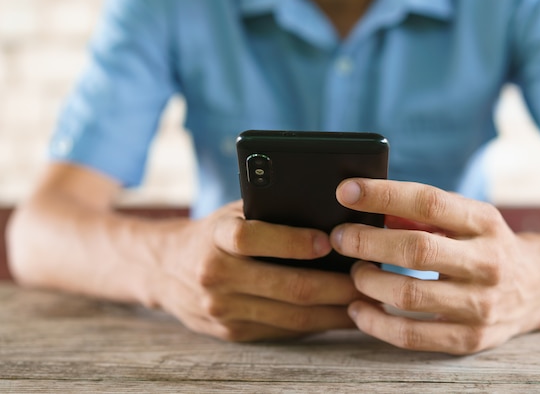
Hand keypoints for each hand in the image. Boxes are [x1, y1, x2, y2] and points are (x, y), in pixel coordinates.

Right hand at [153, 200, 359, 341]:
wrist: (164, 270)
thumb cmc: (213, 233)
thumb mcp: (231, 213)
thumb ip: (267, 213)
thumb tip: (328, 216)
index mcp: (215, 237)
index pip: (252, 239)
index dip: (293, 241)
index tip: (328, 241)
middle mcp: (216, 275)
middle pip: (286, 286)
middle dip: (336, 286)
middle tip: (369, 280)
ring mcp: (222, 309)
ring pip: (292, 316)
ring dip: (335, 312)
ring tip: (366, 302)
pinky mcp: (232, 332)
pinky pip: (283, 331)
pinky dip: (316, 324)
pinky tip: (339, 316)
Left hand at [330, 179, 539, 354]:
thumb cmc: (486, 245)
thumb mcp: (467, 218)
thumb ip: (422, 213)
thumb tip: (368, 207)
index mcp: (485, 222)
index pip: (428, 202)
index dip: (383, 195)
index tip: (345, 191)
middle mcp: (487, 262)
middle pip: (415, 250)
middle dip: (366, 242)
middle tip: (340, 237)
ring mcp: (482, 305)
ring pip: (409, 296)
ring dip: (368, 282)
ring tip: (354, 271)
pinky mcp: (471, 338)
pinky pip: (413, 336)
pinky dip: (376, 323)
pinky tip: (358, 309)